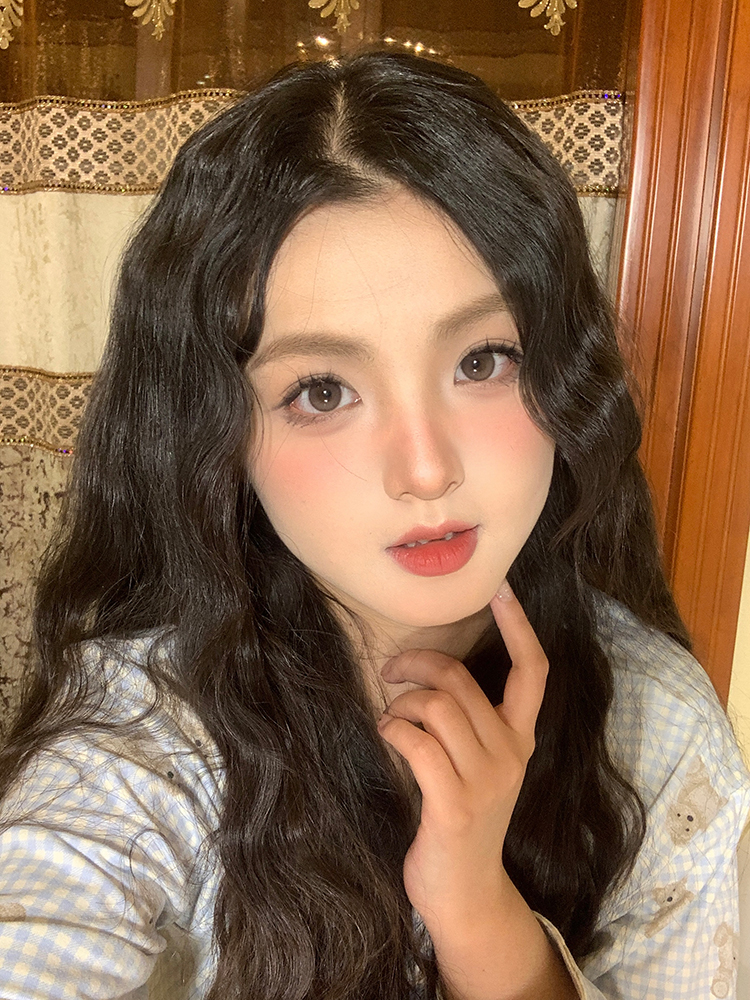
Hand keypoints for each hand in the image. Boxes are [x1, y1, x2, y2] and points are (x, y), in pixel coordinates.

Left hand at [376, 581, 547, 934]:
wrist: (466, 895)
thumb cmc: (462, 820)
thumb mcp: (481, 768)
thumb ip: (470, 724)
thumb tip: (431, 673)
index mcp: (519, 740)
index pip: (533, 671)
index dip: (518, 625)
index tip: (499, 587)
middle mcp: (509, 754)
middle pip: (459, 679)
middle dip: (417, 663)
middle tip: (391, 670)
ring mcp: (484, 781)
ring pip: (435, 706)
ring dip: (400, 701)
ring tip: (391, 716)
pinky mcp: (453, 805)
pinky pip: (416, 742)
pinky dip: (392, 728)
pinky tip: (387, 734)